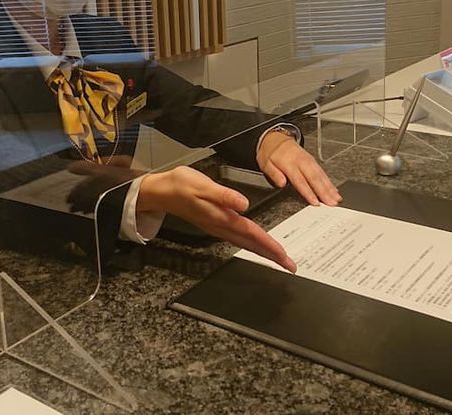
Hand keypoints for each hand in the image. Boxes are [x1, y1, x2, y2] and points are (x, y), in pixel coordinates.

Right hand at [138, 166, 296, 272]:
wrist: (161, 191)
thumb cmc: (181, 185)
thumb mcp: (202, 185)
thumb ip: (224, 196)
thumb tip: (244, 205)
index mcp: (221, 217)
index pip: (251, 233)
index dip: (269, 245)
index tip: (284, 256)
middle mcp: (221, 226)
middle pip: (251, 244)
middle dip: (272, 255)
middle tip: (290, 266)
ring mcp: (217, 227)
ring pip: (245, 243)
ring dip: (263, 251)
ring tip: (279, 259)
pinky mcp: (214, 223)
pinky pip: (238, 238)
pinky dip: (252, 244)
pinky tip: (256, 245)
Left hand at [256, 131, 340, 206]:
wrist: (275, 138)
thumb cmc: (270, 153)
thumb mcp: (265, 163)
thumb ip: (274, 174)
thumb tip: (281, 183)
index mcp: (289, 163)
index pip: (300, 180)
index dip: (308, 192)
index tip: (315, 201)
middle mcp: (301, 161)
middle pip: (314, 178)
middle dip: (324, 191)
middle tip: (332, 202)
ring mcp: (308, 160)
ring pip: (321, 175)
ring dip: (330, 187)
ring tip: (336, 198)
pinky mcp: (312, 161)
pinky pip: (322, 171)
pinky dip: (329, 181)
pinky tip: (334, 189)